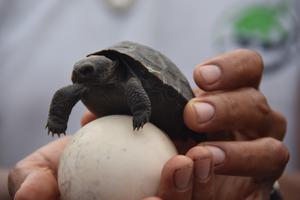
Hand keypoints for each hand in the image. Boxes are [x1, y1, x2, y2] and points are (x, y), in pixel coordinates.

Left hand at [143, 49, 288, 198]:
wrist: (201, 177)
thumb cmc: (184, 136)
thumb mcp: (174, 117)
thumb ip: (159, 109)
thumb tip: (115, 108)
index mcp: (238, 96)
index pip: (249, 68)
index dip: (231, 67)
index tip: (200, 76)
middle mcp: (258, 122)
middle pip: (257, 106)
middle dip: (226, 108)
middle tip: (193, 115)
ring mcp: (263, 156)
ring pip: (271, 152)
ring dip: (236, 154)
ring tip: (199, 155)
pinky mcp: (259, 190)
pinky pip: (255, 195)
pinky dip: (217, 191)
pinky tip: (181, 181)